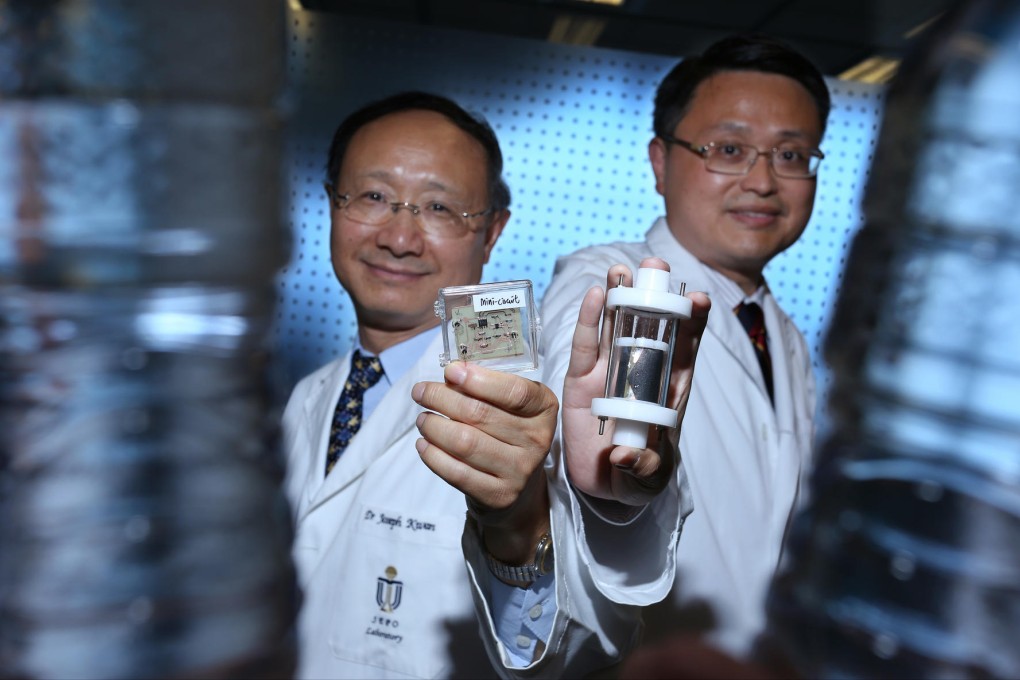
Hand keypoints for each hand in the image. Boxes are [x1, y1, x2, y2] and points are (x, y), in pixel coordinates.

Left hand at [411, 362, 557, 563]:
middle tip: (420, 392)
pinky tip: (423, 444)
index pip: (515, 392)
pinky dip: (433, 456)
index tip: (450, 371)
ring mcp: (520, 471)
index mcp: (544, 409)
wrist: (519, 489)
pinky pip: (457, 473)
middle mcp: (538, 440)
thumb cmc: (508, 433)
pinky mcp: (499, 495)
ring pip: (465, 443)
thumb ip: (487, 387)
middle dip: (442, 398)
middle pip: (481, 414)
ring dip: (434, 426)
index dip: (479, 380)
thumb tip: (451, 373)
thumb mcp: (510, 406)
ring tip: (422, 419)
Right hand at [561, 257, 710, 504]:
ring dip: (619, 298)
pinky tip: (594, 296)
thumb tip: (626, 457)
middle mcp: (640, 375)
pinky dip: (589, 322)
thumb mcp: (648, 479)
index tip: (700, 300)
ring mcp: (609, 374)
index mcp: (667, 392)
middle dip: (655, 296)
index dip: (693, 324)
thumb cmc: (636, 477)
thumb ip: (644, 470)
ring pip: (615, 329)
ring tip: (621, 270)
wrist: (602, 487)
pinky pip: (585, 347)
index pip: (685, 352)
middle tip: (655, 266)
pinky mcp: (581, 382)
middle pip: (650, 328)